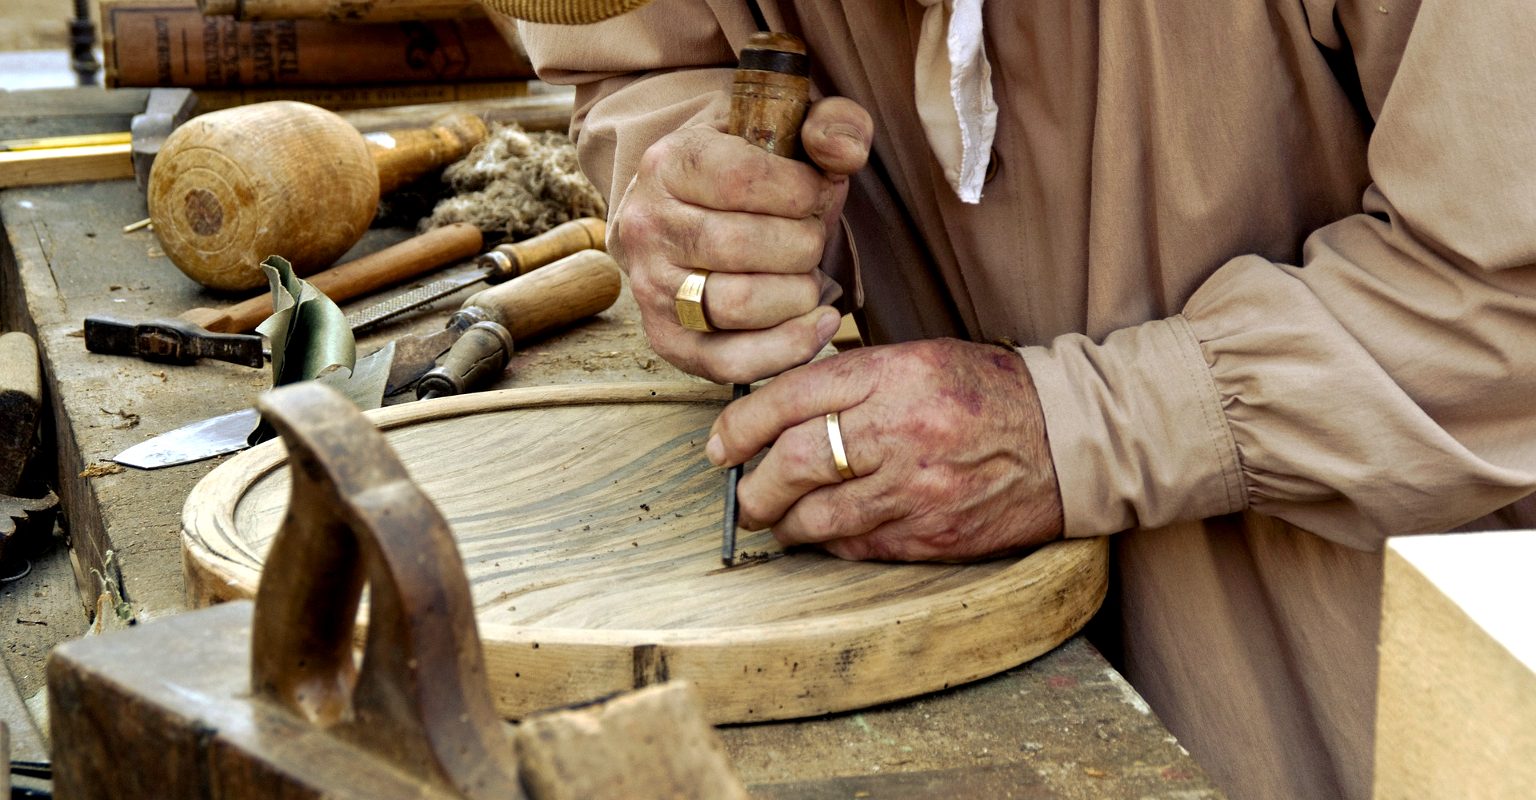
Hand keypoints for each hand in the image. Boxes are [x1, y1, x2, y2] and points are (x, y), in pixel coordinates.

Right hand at [609, 97, 873, 383]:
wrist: (683, 211)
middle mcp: (648, 225)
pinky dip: (787, 347)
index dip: (801, 190)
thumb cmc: (747, 172)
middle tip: (812, 237)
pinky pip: (730, 361)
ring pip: (738, 304)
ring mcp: (652, 287)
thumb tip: (845, 153)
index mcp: (669, 162)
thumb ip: (831, 123)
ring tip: (807, 275)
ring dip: (798, 293)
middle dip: (803, 244)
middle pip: (743, 245)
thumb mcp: (785, 127)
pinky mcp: (669, 340)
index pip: (742, 179)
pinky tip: (819, 321)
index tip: (816, 192)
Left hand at [706, 339, 1064, 560]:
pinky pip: (855, 545)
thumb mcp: (919, 359)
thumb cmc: (986, 393)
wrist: (1068, 440)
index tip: (720, 444)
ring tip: (776, 518)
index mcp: (895, 374)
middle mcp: (900, 430)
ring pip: (816, 516)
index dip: (740, 424)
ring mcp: (916, 489)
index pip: (791, 397)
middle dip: (754, 485)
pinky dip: (828, 542)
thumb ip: (851, 378)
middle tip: (743, 494)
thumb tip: (776, 404)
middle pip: (794, 462)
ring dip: (783, 523)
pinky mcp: (930, 535)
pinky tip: (826, 532)